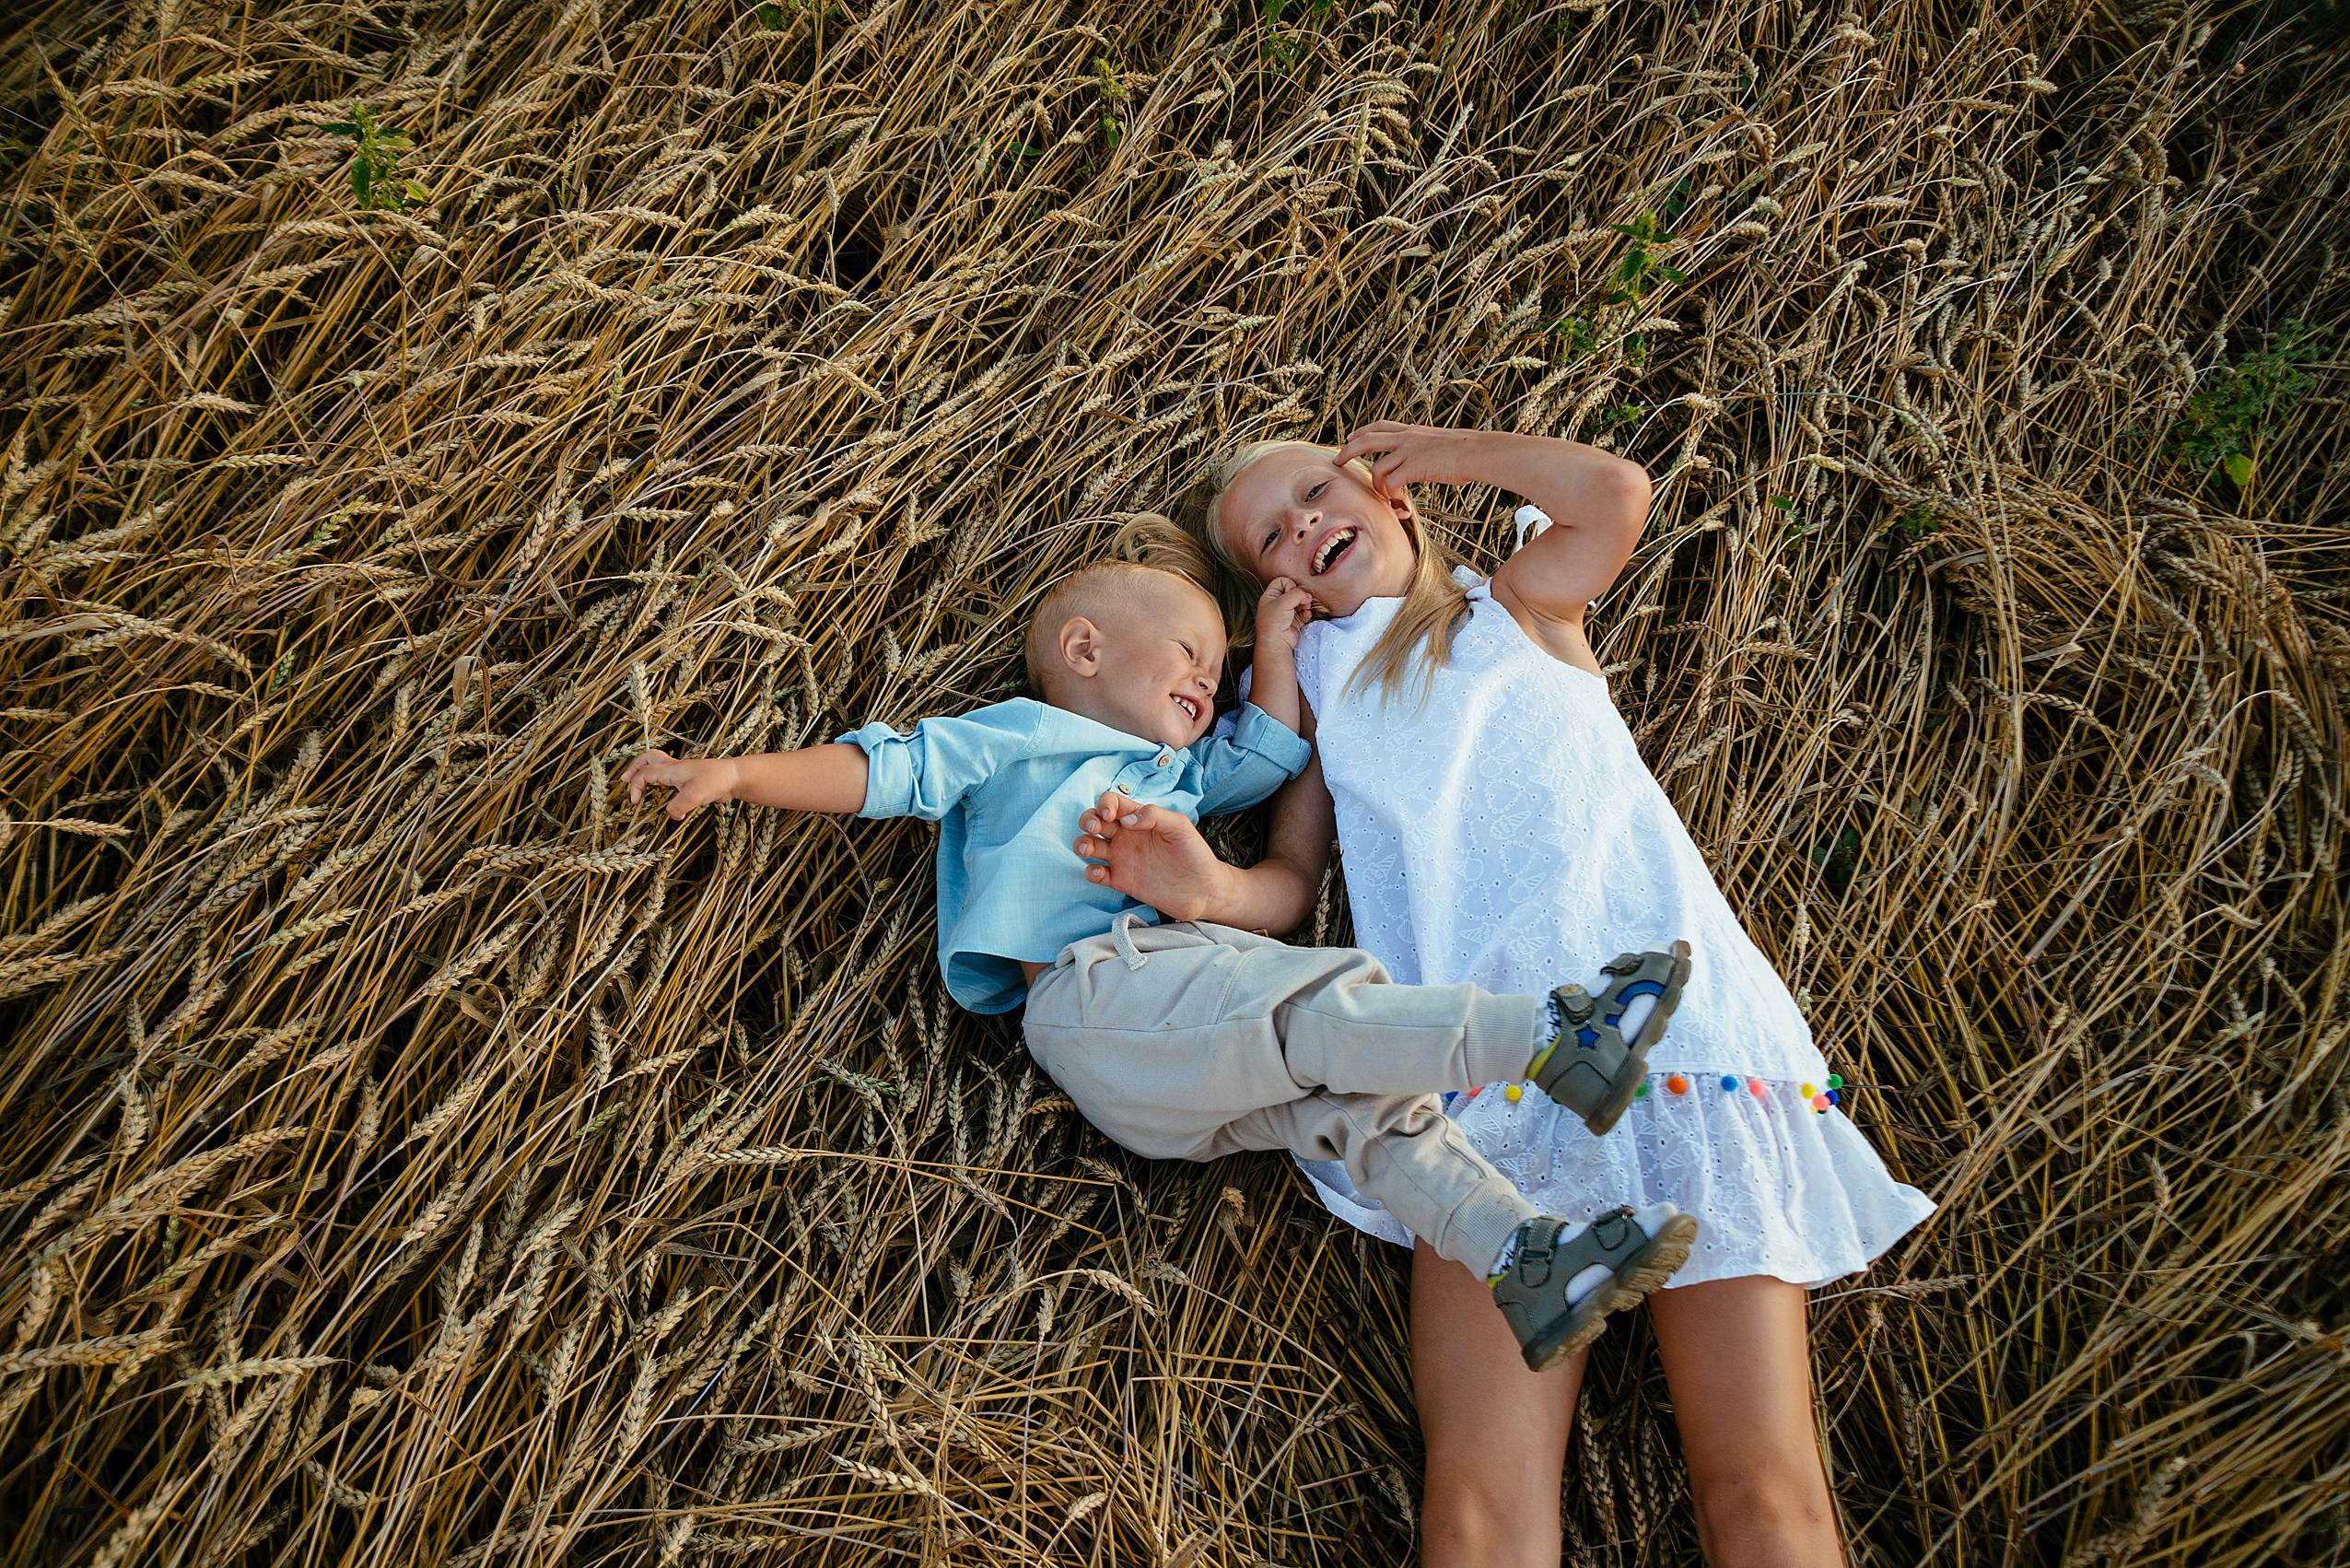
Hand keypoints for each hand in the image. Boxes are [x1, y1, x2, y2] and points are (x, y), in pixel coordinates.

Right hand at [622, 749, 740, 818]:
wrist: (735, 778)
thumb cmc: (716, 781)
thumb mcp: (695, 796)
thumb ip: (679, 806)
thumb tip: (671, 814)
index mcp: (671, 769)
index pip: (644, 774)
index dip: (635, 786)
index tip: (635, 803)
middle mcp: (674, 768)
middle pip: (648, 759)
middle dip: (634, 768)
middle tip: (624, 780)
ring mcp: (683, 773)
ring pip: (659, 765)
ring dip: (646, 773)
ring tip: (640, 786)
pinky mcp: (691, 781)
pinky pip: (672, 779)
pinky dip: (664, 785)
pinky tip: (668, 800)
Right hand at [1073, 789, 1232, 922]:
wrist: (1204, 890)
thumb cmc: (1195, 854)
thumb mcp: (1180, 826)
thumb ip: (1153, 815)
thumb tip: (1126, 819)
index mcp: (1139, 818)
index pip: (1112, 802)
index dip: (1105, 805)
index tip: (1111, 816)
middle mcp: (1127, 836)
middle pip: (1094, 821)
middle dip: (1087, 820)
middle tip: (1094, 828)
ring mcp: (1122, 858)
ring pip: (1090, 846)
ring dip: (1082, 844)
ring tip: (1088, 849)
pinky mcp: (1121, 881)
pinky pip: (1097, 874)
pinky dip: (1091, 872)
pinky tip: (1101, 873)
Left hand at [1254, 576, 1313, 654]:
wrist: (1276, 644)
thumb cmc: (1273, 624)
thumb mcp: (1283, 602)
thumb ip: (1297, 593)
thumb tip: (1307, 595)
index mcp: (1270, 596)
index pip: (1282, 581)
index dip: (1290, 584)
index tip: (1292, 592)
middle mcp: (1277, 604)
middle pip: (1293, 591)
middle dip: (1300, 595)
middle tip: (1303, 601)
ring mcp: (1286, 613)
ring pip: (1300, 601)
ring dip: (1305, 603)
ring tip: (1305, 608)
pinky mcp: (1294, 621)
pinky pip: (1304, 613)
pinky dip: (1307, 613)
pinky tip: (1306, 615)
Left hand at [1333, 420, 1489, 499]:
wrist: (1476, 452)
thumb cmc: (1465, 451)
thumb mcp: (1440, 443)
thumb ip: (1425, 449)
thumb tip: (1424, 461)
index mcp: (1412, 431)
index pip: (1380, 426)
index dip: (1362, 431)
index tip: (1351, 437)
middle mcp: (1406, 438)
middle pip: (1366, 440)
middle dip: (1348, 451)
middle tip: (1337, 461)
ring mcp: (1408, 452)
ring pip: (1377, 467)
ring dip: (1376, 485)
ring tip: (1384, 495)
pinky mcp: (1412, 467)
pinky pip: (1389, 483)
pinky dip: (1389, 494)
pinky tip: (1397, 499)